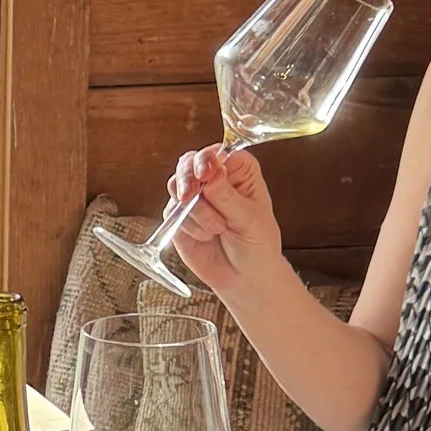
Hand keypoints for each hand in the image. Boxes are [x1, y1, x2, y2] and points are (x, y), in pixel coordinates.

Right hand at [167, 144, 286, 303]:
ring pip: (177, 186)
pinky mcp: (179, 215)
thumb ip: (227, 195)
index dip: (208, 159)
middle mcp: (214, 178)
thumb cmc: (257, 245)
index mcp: (239, 170)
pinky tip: (206, 236)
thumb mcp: (249, 219)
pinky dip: (189, 226)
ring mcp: (194, 196)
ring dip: (194, 210)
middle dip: (189, 180)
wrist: (244, 277)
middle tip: (191, 196)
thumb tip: (212, 170)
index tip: (207, 173)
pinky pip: (173, 212)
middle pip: (190, 162)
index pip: (218, 152)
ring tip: (216, 228)